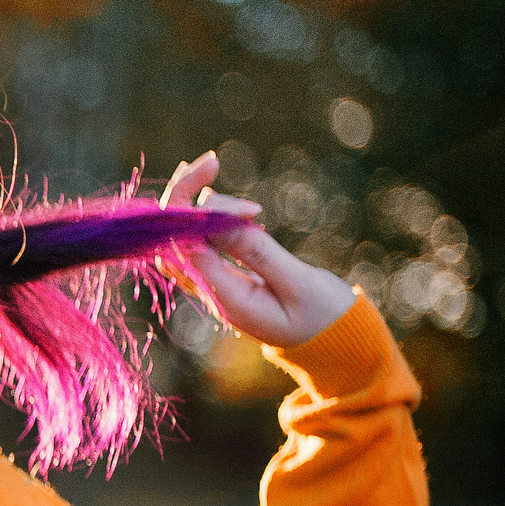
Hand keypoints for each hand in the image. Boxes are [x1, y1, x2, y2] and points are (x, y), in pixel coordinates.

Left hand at [161, 150, 356, 349]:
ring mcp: (213, 285)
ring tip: (210, 164)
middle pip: (171, 241)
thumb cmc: (324, 316)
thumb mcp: (299, 284)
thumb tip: (219, 220)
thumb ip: (259, 254)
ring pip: (180, 239)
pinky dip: (202, 215)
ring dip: (189, 202)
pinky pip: (197, 243)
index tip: (252, 208)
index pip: (190, 249)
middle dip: (182, 198)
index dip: (209, 215)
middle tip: (210, 161)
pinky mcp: (223, 277)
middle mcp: (211, 292)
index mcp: (228, 300)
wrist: (333, 344)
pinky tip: (213, 192)